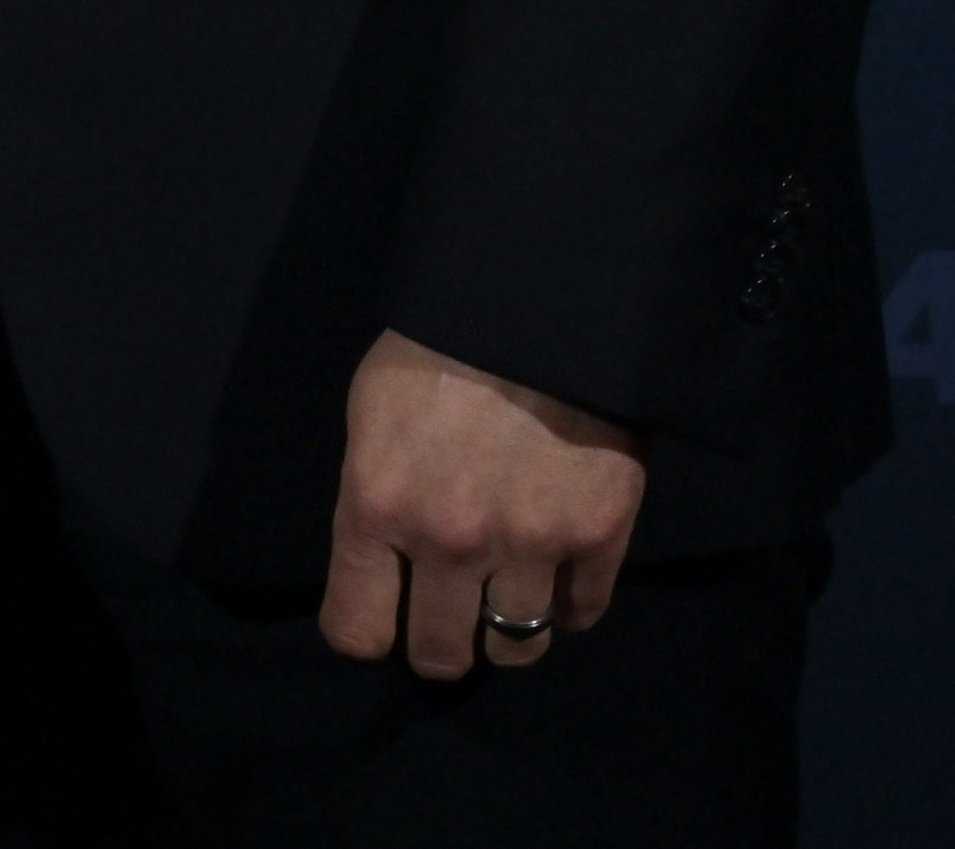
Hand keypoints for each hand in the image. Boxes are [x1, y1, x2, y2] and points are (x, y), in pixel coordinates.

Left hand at [318, 328, 646, 677]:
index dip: (368, 630)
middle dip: (439, 642)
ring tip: (508, 597)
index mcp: (377, 505)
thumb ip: (376, 497)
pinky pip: (581, 612)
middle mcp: (449, 541)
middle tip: (450, 614)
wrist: (540, 299)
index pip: (355, 631)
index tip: (383, 614)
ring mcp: (529, 544)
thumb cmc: (438, 345)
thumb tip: (383, 558)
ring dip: (508, 631)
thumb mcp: (372, 415)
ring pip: (516, 649)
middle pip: (440, 654)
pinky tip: (558, 573)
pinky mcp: (599, 535)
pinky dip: (568, 604)